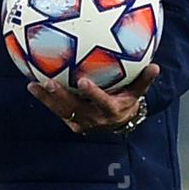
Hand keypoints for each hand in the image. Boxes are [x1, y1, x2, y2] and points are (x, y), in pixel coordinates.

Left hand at [27, 64, 159, 132]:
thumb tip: (155, 66)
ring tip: (33, 85)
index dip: (92, 93)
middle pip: (75, 108)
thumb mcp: (138, 92)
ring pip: (62, 111)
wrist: (119, 123)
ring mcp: (81, 122)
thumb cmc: (128, 100)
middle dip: (61, 96)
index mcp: (110, 110)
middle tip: (48, 82)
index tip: (83, 81)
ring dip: (47, 99)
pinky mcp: (72, 122)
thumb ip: (144, 80)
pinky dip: (45, 100)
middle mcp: (94, 119)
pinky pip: (57, 110)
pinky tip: (33, 86)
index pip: (101, 102)